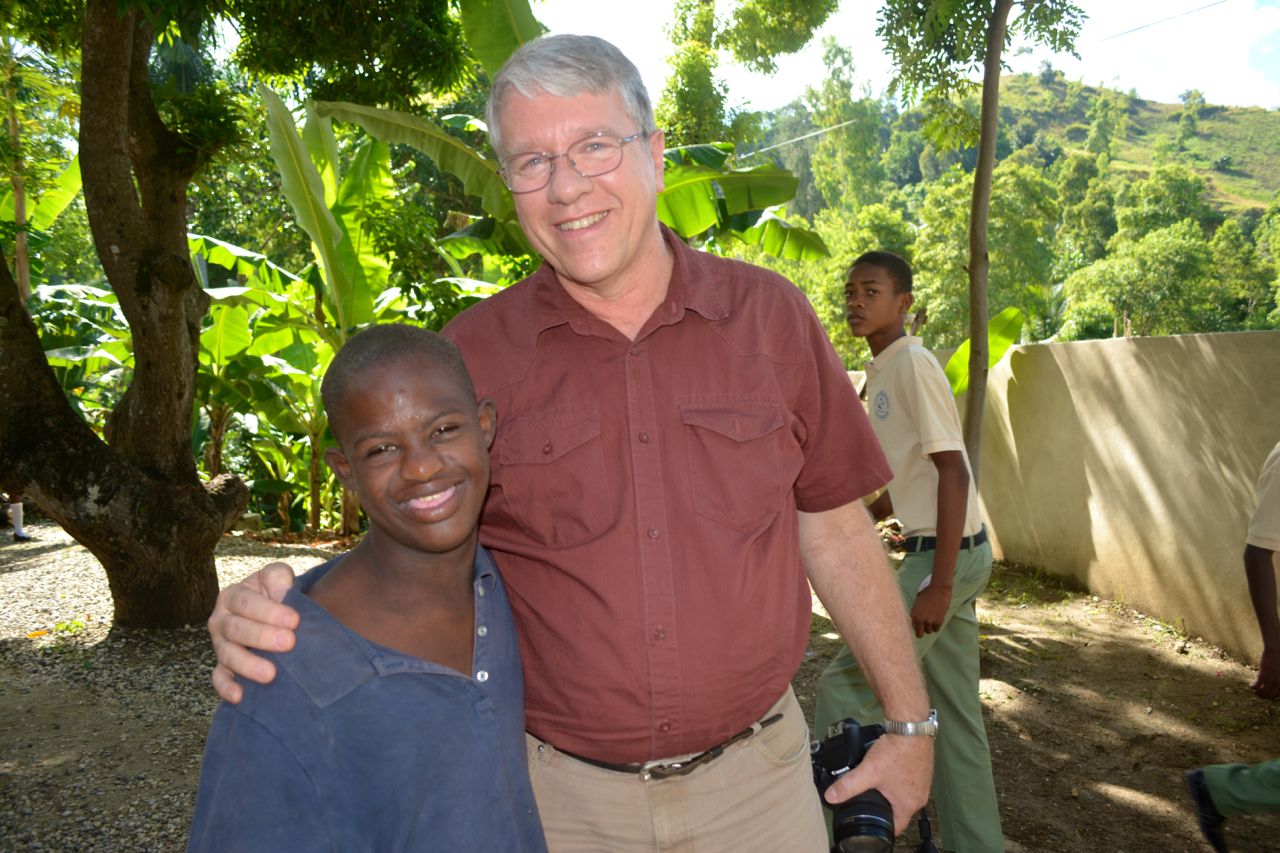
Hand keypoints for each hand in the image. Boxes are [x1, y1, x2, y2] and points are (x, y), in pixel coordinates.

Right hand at [208, 562, 300, 702]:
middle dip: (262, 637)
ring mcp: (220, 646)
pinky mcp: (223, 667)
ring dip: (248, 665)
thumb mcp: (276, 578)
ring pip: (228, 655)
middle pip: (237, 629)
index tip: (294, 620)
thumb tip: (283, 592)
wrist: (274, 613)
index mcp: (233, 596)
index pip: (246, 602)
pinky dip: (227, 688)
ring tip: (271, 673)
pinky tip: (240, 696)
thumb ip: (278, 577)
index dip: (269, 611)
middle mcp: (221, 621)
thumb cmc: (276, 593)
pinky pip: (219, 679)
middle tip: (289, 643)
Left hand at [823, 733, 932, 834]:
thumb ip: (848, 785)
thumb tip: (830, 797)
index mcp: (909, 804)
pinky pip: (908, 782)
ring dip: (891, 794)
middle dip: (884, 809)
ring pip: (904, 796)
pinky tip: (887, 772)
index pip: (896, 827)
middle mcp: (920, 797)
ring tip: (876, 789)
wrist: (911, 727)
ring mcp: (923, 783)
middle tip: (868, 804)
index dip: (882, 828)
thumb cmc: (896, 752)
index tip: (869, 824)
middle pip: (900, 811)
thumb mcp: (868, 771)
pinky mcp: (922, 770)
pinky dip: (897, 781)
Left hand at [910, 581, 949, 636]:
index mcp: (913, 614)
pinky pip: (936, 629)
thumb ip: (916, 611)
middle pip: (919, 634)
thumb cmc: (927, 592)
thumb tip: (915, 620)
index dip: (915, 627)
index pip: (912, 627)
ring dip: (930, 628)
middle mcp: (920, 619)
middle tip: (923, 630)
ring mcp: (929, 621)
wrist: (938, 589)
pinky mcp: (938, 621)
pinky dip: (936, 626)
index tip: (918, 627)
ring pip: (928, 632)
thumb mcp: (917, 602)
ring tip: (932, 620)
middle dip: (921, 632)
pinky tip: (937, 620)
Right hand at [1252, 645, 1279, 699]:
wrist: (1277, 649)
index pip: (1278, 695)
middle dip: (1265, 697)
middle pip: (1271, 695)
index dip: (1272, 696)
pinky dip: (1252, 687)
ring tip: (1255, 691)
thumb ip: (1279, 677)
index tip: (1268, 694)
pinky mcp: (1263, 675)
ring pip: (1263, 692)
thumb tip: (1274, 680)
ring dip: (1258, 693)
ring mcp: (1271, 680)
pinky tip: (1250, 685)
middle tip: (1259, 694)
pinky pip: (1256, 686)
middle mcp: (1278, 683)